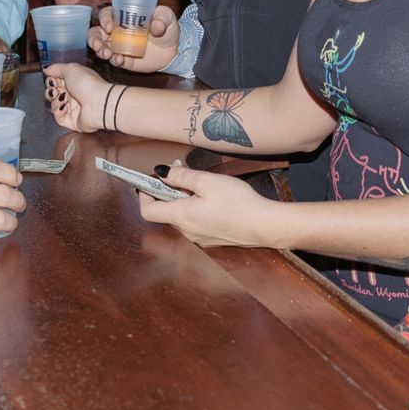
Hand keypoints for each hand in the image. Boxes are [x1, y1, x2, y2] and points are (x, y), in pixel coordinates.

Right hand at [43, 63, 109, 131]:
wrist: (98, 102)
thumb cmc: (87, 84)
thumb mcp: (71, 69)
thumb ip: (56, 68)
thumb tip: (46, 69)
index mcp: (75, 81)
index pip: (56, 81)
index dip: (51, 81)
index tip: (52, 80)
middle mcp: (74, 94)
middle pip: (54, 94)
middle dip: (50, 91)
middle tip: (55, 89)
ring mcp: (73, 108)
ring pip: (54, 105)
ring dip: (55, 100)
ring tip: (63, 98)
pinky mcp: (73, 121)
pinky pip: (59, 118)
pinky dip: (58, 112)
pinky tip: (64, 107)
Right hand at [87, 4, 178, 73]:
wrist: (173, 50)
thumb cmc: (167, 28)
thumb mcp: (167, 18)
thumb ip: (162, 18)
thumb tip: (156, 26)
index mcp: (123, 16)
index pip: (107, 14)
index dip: (105, 19)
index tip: (110, 27)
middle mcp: (117, 31)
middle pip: (97, 32)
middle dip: (93, 38)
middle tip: (98, 45)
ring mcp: (118, 46)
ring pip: (101, 47)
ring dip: (100, 51)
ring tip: (106, 54)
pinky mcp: (123, 60)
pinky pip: (114, 60)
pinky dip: (114, 60)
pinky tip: (120, 60)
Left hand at [136, 166, 277, 248]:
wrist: (264, 225)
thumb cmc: (238, 202)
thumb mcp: (207, 181)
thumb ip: (181, 176)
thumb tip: (161, 172)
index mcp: (181, 216)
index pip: (148, 211)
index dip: (144, 195)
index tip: (149, 180)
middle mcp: (186, 231)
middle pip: (165, 211)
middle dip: (167, 191)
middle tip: (180, 171)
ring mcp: (199, 237)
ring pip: (181, 216)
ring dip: (182, 199)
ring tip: (200, 184)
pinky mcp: (211, 238)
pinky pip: (194, 222)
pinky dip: (194, 208)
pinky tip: (212, 198)